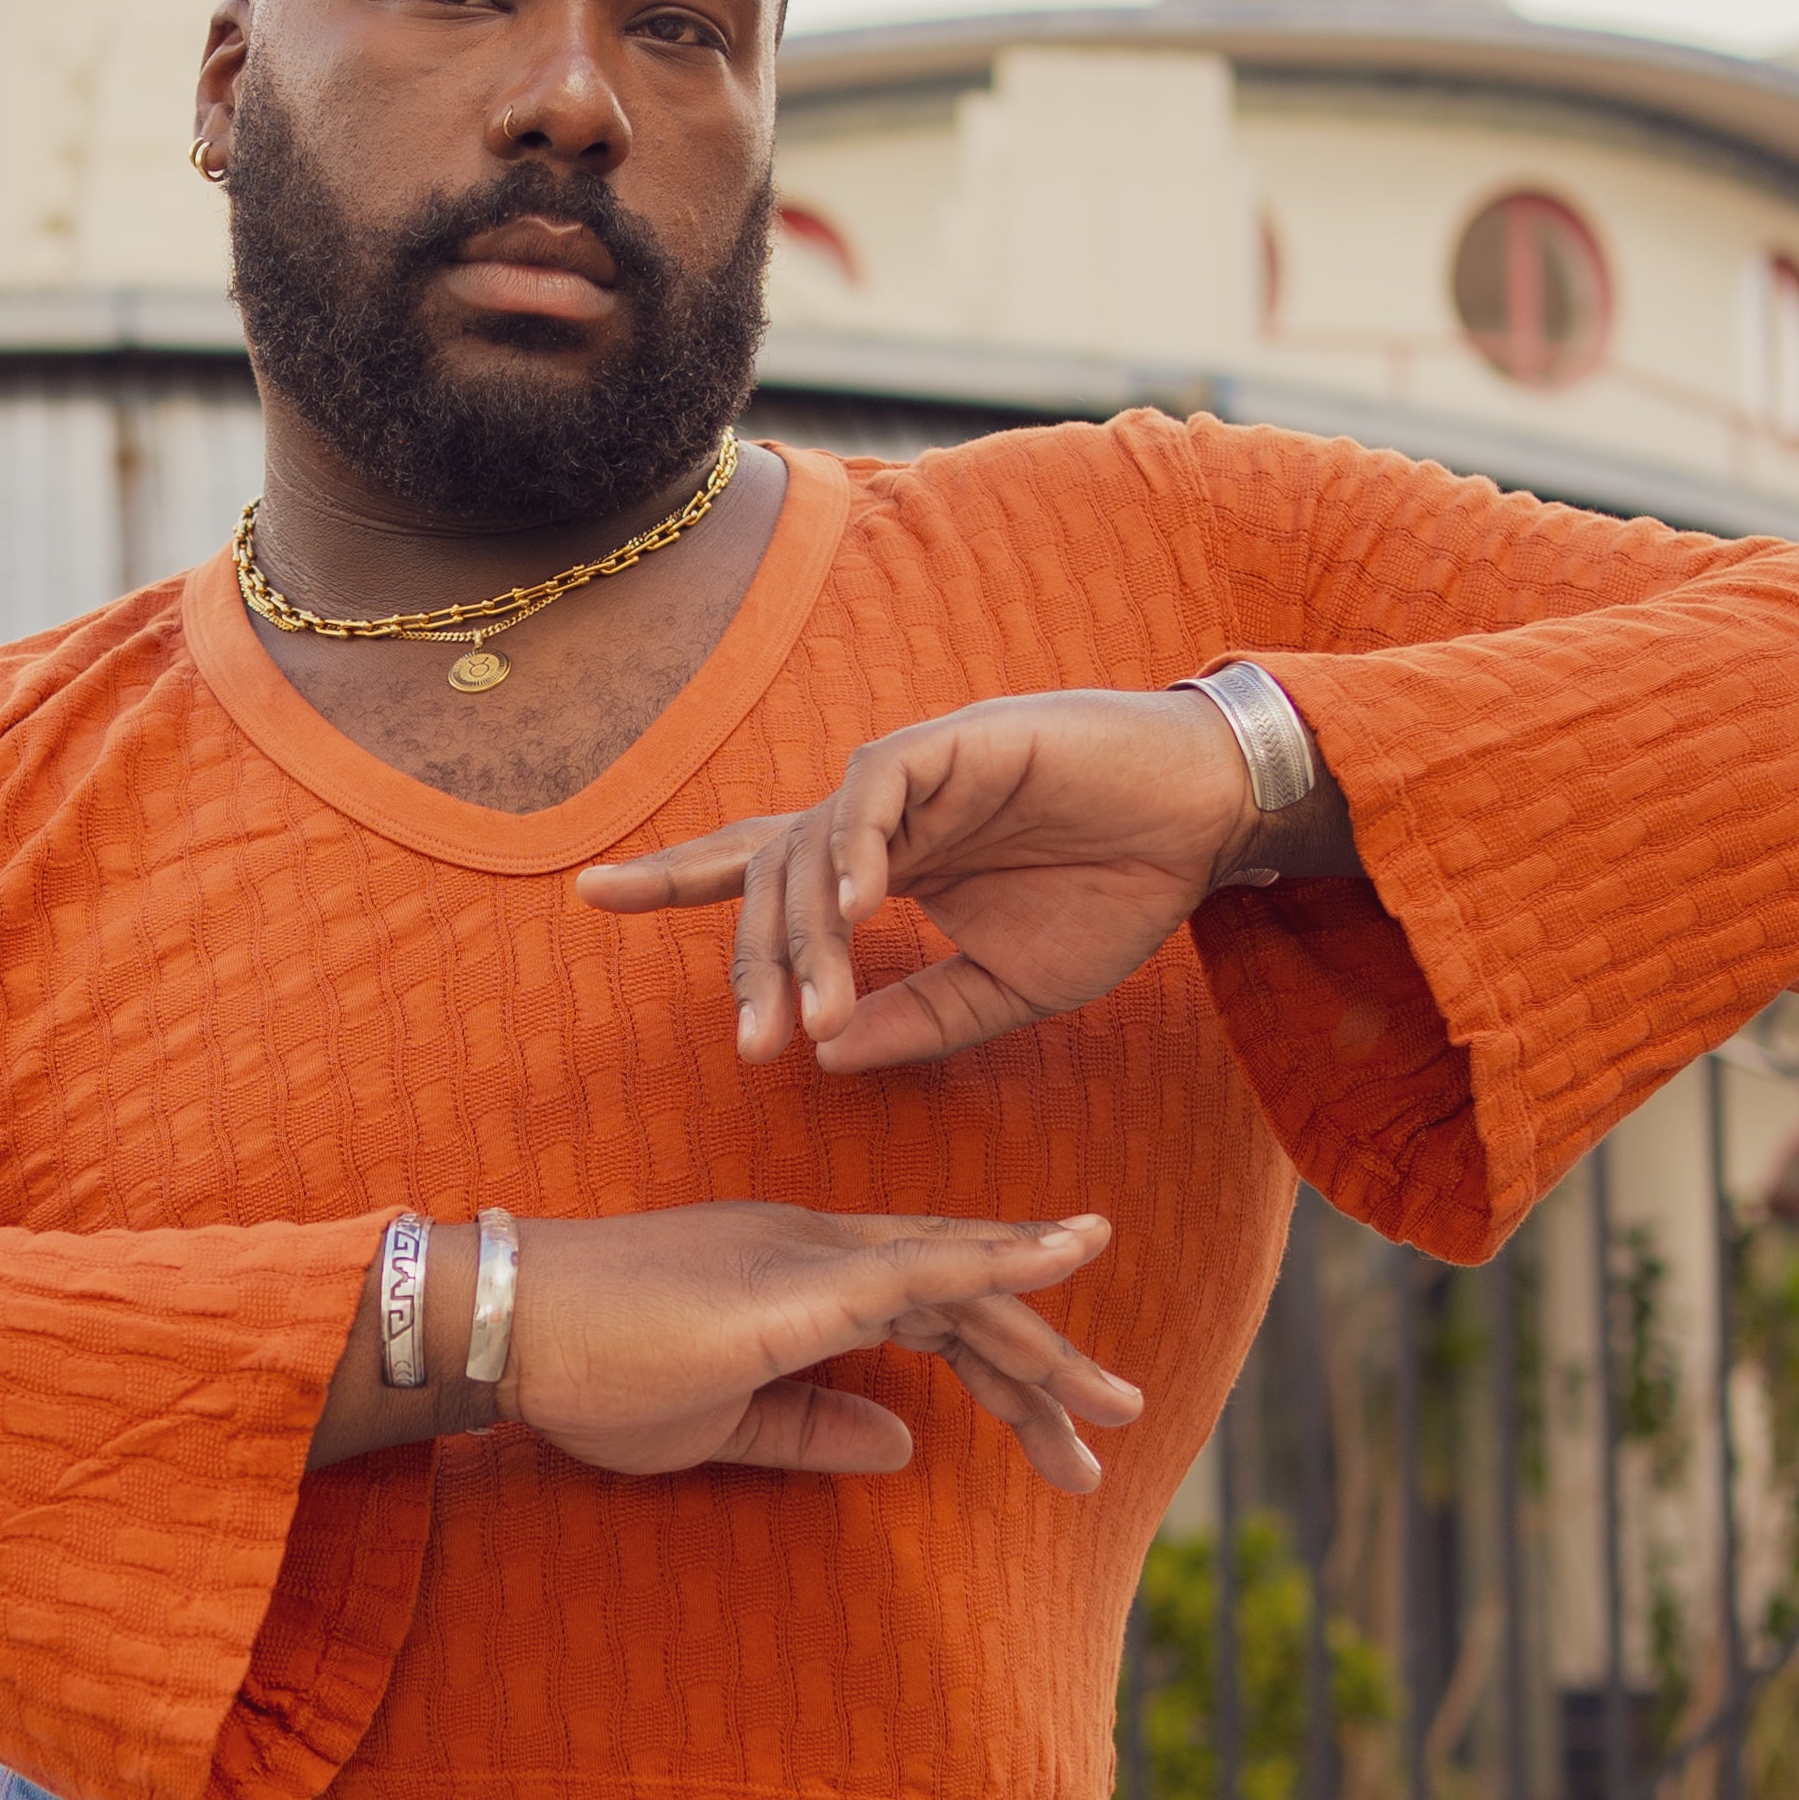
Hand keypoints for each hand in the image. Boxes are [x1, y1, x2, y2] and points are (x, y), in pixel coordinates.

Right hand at [309, 1203, 1140, 1493]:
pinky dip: (1005, 1257)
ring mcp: (813, 1254)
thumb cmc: (586, 1373)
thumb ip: (811, 1430)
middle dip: (1046, 1363)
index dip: (1002, 1369)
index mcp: (800, 1277)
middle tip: (1117, 1427)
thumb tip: (907, 1446)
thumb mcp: (717, 1423)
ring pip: (963, 1283)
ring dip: (1048, 1342)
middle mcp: (821, 1247)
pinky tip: (1073, 1257)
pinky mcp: (801, 1281)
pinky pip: (926, 1265)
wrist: (501, 1326)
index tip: (1058, 1435)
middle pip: (965, 1294)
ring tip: (1118, 1405)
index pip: (931, 1311)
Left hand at [574, 685, 1341, 1077]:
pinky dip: (854, 847)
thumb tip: (824, 1056)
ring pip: (814, 845)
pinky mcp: (955, 743)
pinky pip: (875, 791)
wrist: (1204, 825)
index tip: (595, 892)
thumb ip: (913, 1020)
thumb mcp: (1004, 989)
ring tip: (810, 1013)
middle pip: (772, 874)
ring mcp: (913, 774)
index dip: (678, 875)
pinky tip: (852, 906)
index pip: (761, 868)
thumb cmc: (1114, 894)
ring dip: (807, 937)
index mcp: (884, 862)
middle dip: (751, 962)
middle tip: (751, 1045)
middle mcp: (881, 815)